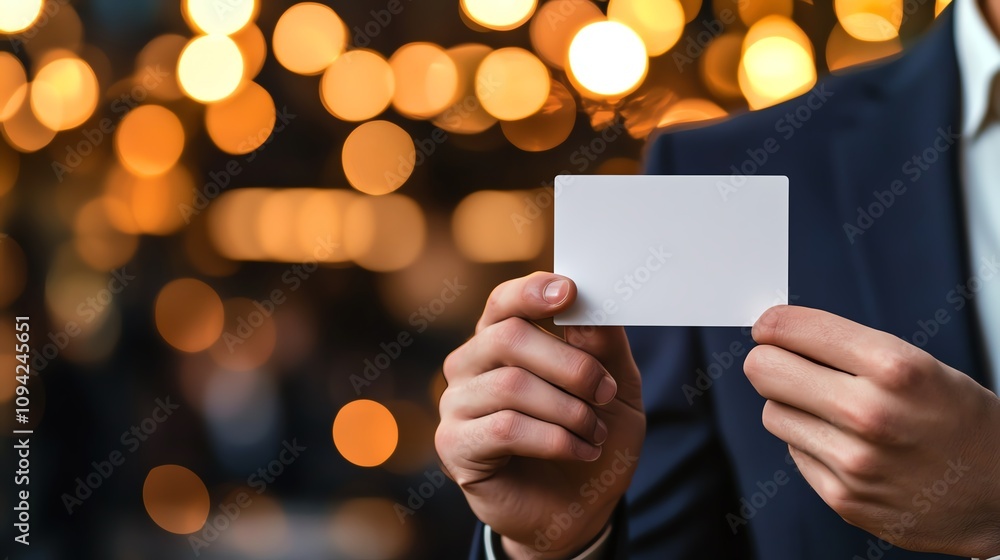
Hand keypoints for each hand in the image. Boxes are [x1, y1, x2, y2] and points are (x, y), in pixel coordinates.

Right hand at [436, 272, 645, 558]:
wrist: (579, 507)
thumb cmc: (591, 436)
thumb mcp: (617, 387)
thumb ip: (604, 345)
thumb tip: (587, 308)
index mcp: (502, 338)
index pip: (505, 302)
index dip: (532, 292)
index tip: (568, 292)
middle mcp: (471, 364)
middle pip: (508, 337)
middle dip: (570, 364)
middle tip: (605, 391)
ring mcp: (457, 403)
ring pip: (511, 386)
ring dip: (569, 410)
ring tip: (594, 433)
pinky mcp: (455, 445)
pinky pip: (505, 428)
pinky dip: (555, 440)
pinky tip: (581, 451)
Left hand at [744, 305, 999, 556]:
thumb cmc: (963, 422)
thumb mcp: (921, 365)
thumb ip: (849, 348)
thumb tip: (778, 331)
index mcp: (895, 368)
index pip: (791, 330)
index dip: (773, 325)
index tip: (769, 327)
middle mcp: (871, 414)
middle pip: (763, 370)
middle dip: (769, 361)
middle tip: (782, 363)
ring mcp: (854, 461)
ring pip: (772, 412)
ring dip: (792, 407)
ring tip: (832, 411)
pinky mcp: (844, 497)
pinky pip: (794, 452)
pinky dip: (810, 445)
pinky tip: (847, 446)